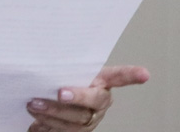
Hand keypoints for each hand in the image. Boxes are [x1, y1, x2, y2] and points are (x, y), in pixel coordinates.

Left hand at [25, 66, 149, 130]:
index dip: (132, 75)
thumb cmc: (61, 80)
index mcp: (101, 82)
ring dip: (53, 113)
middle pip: (93, 103)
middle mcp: (99, 103)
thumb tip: (45, 55)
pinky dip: (46, 126)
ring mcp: (89, 119)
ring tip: (34, 104)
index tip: (144, 74)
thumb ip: (63, 66)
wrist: (51, 100)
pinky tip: (35, 120)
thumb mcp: (65, 70)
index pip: (119, 77)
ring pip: (76, 121)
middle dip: (77, 98)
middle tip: (59, 93)